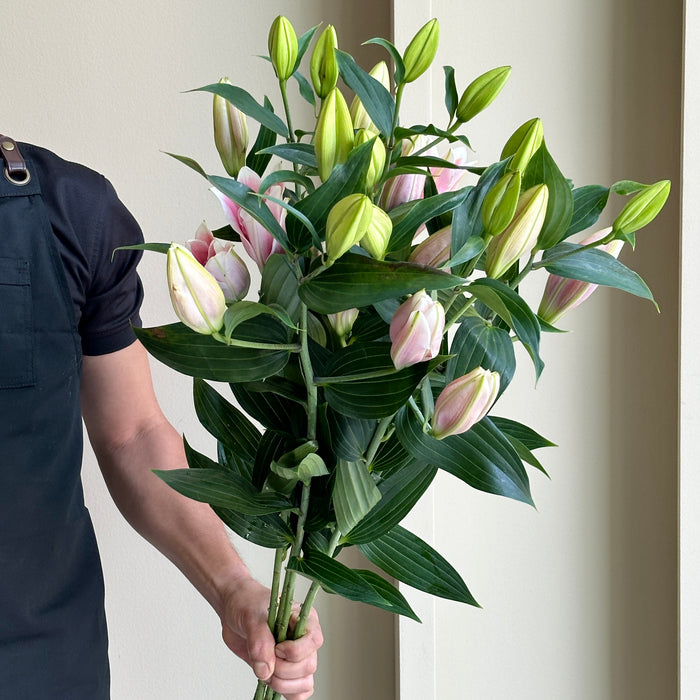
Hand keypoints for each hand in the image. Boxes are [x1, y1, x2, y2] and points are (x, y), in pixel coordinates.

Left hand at [219, 576, 322, 699]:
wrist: (234, 611)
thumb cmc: (247, 603)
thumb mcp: (251, 615)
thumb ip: (259, 641)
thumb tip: (266, 670)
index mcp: (303, 618)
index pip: (314, 640)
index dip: (295, 650)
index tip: (276, 648)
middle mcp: (303, 639)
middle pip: (309, 666)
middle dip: (284, 670)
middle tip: (265, 661)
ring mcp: (295, 657)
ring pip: (305, 683)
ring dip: (283, 685)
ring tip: (265, 672)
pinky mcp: (285, 671)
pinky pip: (297, 692)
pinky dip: (286, 693)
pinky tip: (271, 682)